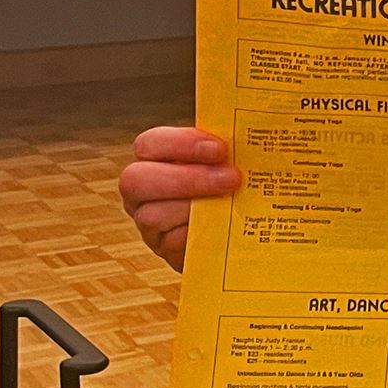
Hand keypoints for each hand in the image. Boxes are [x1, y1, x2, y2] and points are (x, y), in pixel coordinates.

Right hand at [118, 126, 239, 270]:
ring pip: (152, 216)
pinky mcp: (164, 249)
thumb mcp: (226, 157)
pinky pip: (171, 244)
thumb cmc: (228, 179)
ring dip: (195, 209)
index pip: (151, 143)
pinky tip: (223, 228)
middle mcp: (142, 189)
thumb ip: (230, 146)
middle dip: (188, 178)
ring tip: (231, 204)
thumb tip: (249, 138)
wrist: (237, 225)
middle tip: (232, 178)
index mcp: (154, 157)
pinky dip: (198, 235)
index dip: (182, 143)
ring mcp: (148, 222)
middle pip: (137, 180)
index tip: (220, 149)